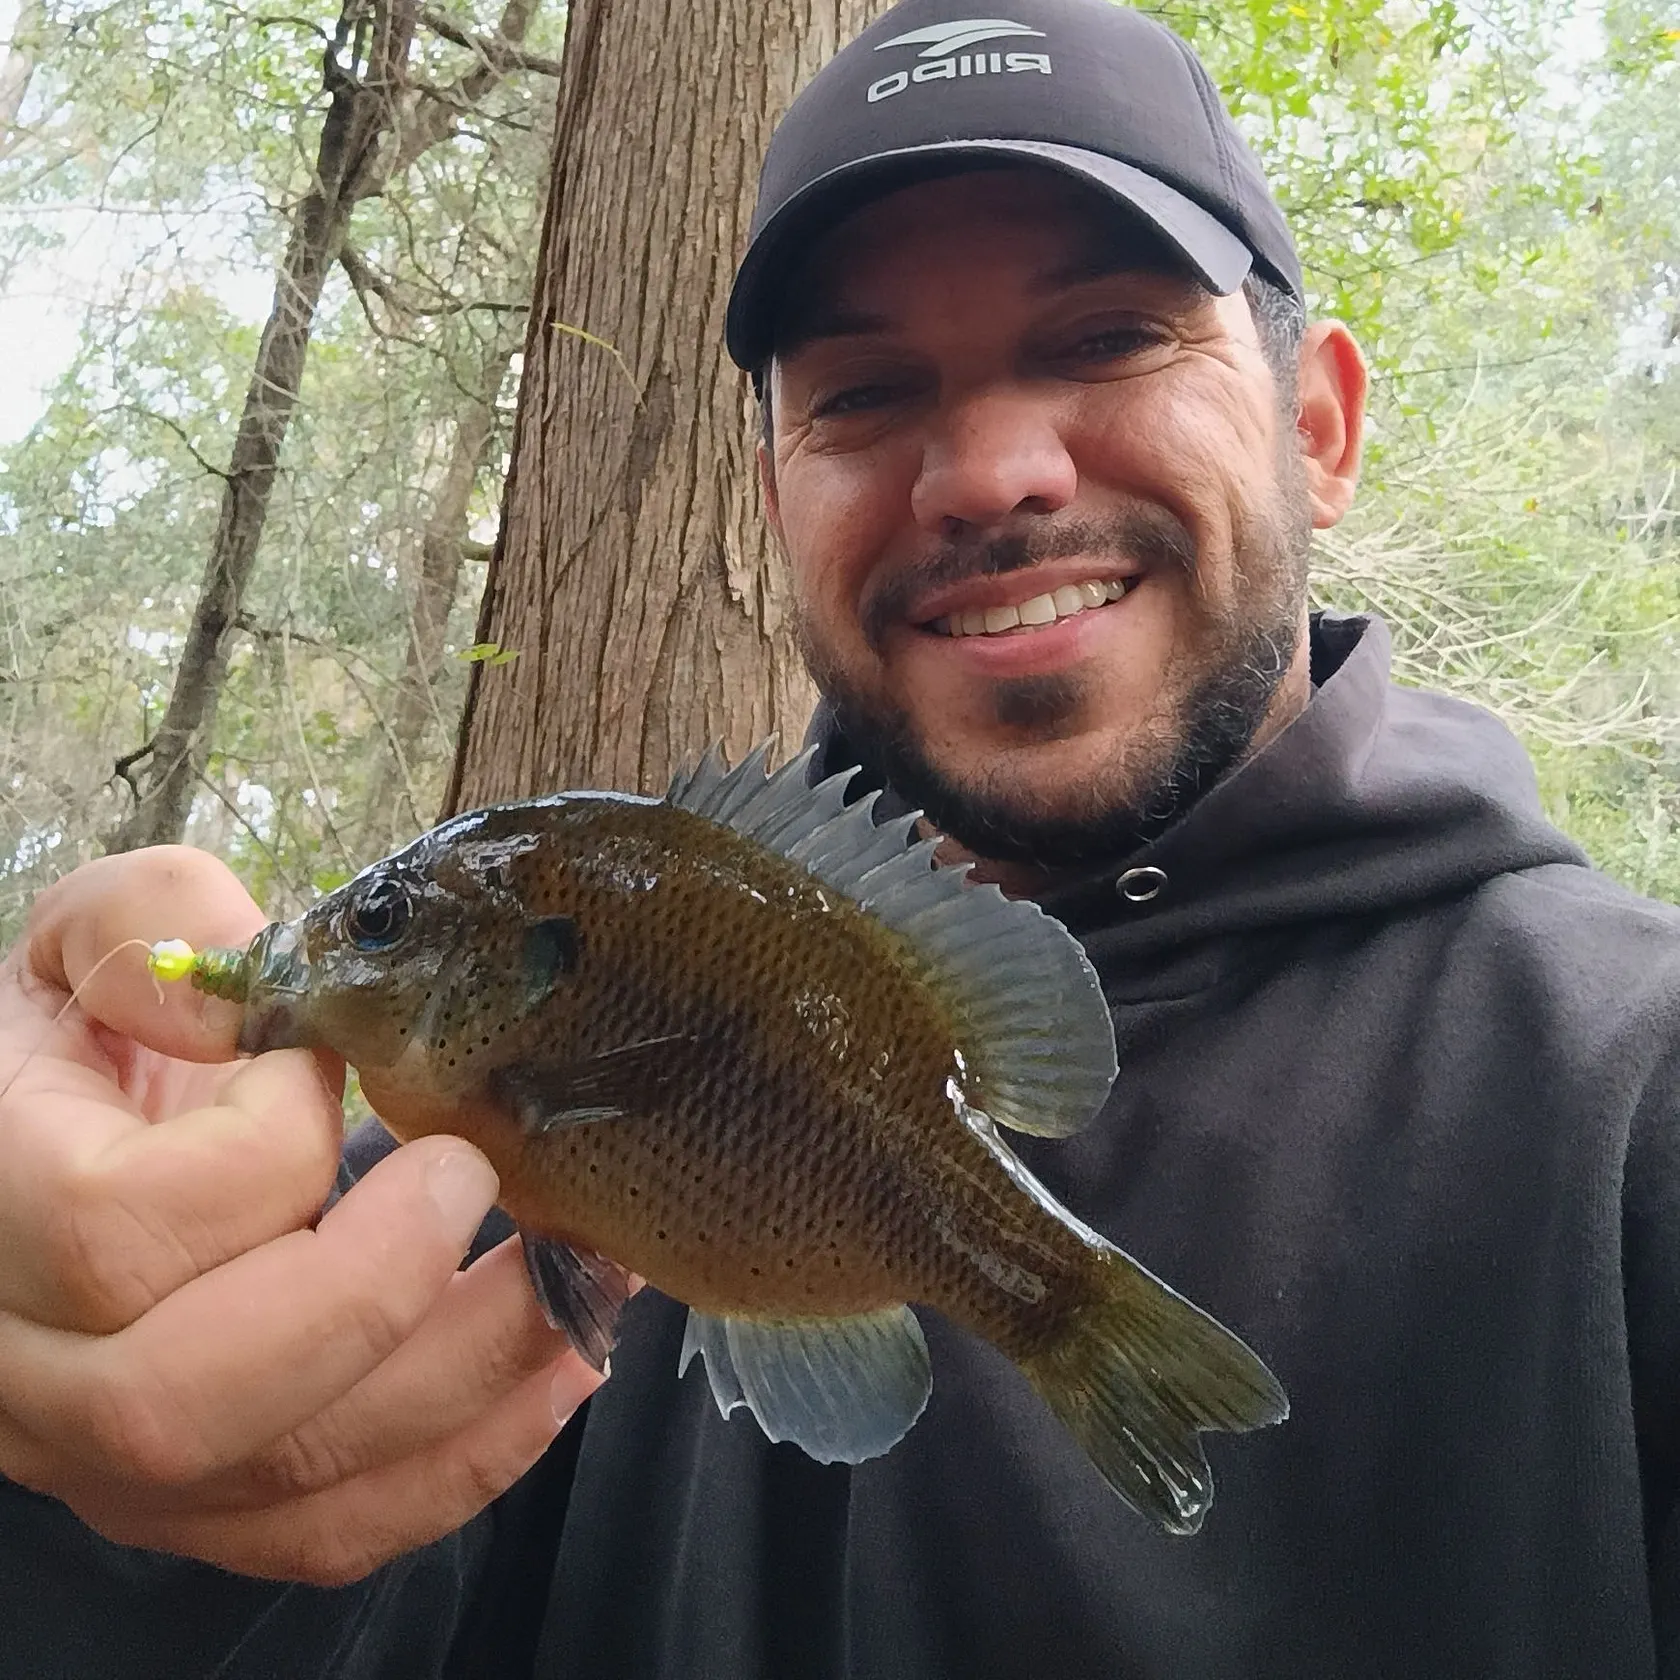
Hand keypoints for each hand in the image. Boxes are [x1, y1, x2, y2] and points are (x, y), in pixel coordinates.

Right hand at [0, 847, 602, 1583]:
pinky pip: (331, 1529)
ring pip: (284, 1474)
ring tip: (579, 1267)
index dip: (263, 1143)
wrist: (43, 1150)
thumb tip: (252, 994)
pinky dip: (469, 1458)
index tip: (334, 1064)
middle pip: (188, 1394)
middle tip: (475, 1173)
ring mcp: (108, 1461)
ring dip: (470, 1374)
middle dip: (377, 1288)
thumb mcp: (92, 938)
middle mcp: (28, 1369)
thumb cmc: (78, 1035)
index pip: (123, 1224)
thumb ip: (156, 928)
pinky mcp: (196, 1505)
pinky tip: (560, 1367)